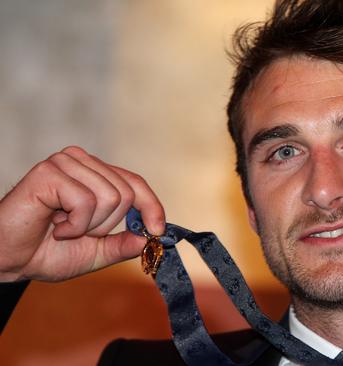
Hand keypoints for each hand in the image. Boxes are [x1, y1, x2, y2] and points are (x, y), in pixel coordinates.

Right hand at [0, 146, 164, 281]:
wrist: (7, 260)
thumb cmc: (47, 252)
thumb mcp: (97, 252)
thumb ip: (124, 243)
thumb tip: (153, 237)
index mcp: (96, 174)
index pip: (135, 183)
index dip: (152, 206)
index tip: (158, 231)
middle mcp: (82, 162)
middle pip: (126, 194)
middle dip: (106, 225)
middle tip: (76, 232)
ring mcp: (65, 163)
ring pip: (110, 198)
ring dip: (88, 226)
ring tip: (62, 228)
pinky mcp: (49, 172)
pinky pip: (86, 202)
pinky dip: (73, 225)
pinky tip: (54, 225)